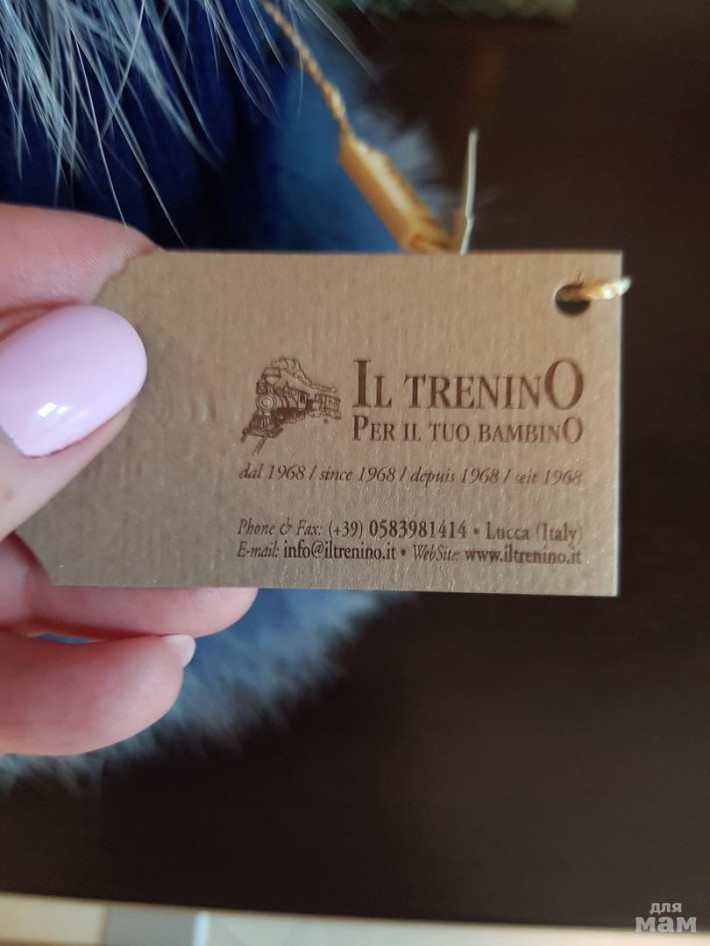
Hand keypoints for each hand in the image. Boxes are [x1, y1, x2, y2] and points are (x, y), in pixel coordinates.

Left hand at [0, 205, 256, 756]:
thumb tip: (97, 356)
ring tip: (221, 595)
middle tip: (248, 461)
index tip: (193, 298)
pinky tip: (144, 681)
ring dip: (137, 584)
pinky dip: (73, 690)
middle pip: (45, 428)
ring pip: (35, 560)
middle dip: (150, 457)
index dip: (87, 276)